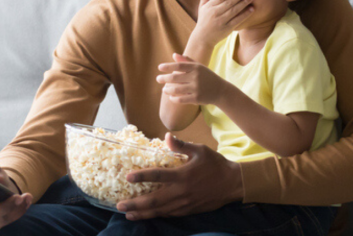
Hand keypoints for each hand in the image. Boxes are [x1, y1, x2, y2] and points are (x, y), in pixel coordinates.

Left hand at [116, 133, 242, 219]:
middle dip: (135, 204)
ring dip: (142, 213)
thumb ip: (181, 145)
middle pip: (153, 200)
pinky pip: (169, 214)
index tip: (127, 177)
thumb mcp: (200, 150)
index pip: (157, 176)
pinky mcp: (188, 210)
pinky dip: (157, 215)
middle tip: (120, 206)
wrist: (233, 184)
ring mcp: (184, 203)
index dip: (141, 177)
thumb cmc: (215, 164)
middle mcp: (181, 192)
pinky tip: (148, 215)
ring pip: (160, 211)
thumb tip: (167, 136)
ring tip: (128, 215)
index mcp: (182, 175)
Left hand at [157, 53, 234, 105]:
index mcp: (196, 67)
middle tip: (158, 79)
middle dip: (164, 78)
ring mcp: (196, 88)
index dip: (168, 66)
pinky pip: (181, 99)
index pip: (179, 66)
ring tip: (164, 89)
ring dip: (167, 90)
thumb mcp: (199, 67)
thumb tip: (174, 55)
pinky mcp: (197, 98)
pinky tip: (171, 97)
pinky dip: (174, 98)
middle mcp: (196, 77)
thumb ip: (187, 61)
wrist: (220, 90)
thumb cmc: (207, 77)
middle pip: (175, 78)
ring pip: (176, 90)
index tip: (159, 67)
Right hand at [193, 0, 253, 46]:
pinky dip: (245, 14)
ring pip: (234, 11)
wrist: (203, 38)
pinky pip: (238, 20)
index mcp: (209, 6)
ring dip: (244, 3)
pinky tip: (251, 9)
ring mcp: (222, 21)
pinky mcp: (228, 28)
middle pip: (229, 3)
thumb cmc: (204, 19)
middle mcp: (215, 13)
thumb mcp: (202, 6)